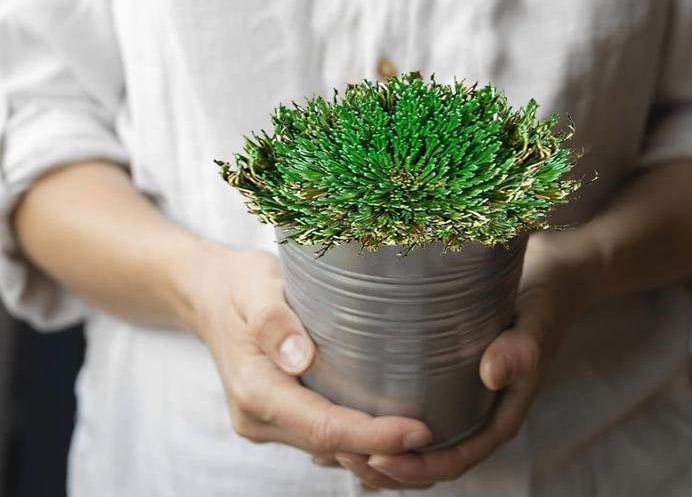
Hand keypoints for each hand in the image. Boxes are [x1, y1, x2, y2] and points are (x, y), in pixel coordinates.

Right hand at [186, 244, 433, 456]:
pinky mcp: (276, 417)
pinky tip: (388, 425)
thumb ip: (274, 321)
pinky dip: (354, 439)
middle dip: (383, 449)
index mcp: (254, 390)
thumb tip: (299, 359)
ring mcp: (265, 422)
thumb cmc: (238, 286)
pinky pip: (320, 438)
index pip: (322, 426)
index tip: (419, 430)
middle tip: (438, 438)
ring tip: (424, 437)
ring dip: (372, 450)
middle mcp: (258, 417)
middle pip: (329, 446)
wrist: (208, 294)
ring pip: (326, 449)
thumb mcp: (255, 288)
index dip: (372, 434)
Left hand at [314, 232, 597, 489]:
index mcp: (500, 415)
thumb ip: (520, 349)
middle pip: (428, 459)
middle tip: (342, 454)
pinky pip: (413, 407)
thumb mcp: (535, 322)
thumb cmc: (544, 302)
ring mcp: (460, 396)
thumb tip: (492, 375)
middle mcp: (477, 413)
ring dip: (379, 449)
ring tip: (335, 442)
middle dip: (387, 466)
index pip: (455, 459)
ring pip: (416, 440)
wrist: (551, 276)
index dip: (416, 468)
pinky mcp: (446, 373)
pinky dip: (382, 419)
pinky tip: (347, 408)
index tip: (377, 459)